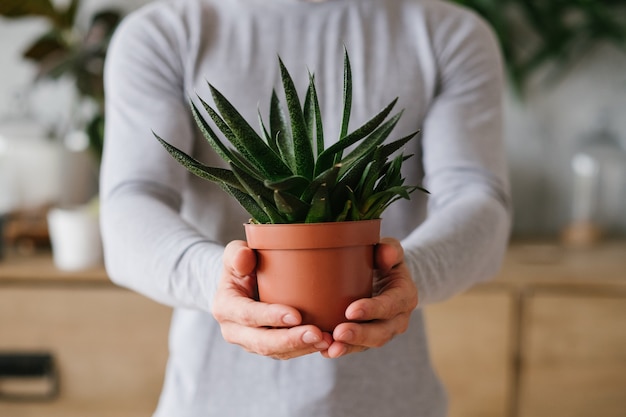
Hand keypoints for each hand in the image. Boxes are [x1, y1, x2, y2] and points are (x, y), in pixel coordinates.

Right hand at [211, 240, 330, 359]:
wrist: (242, 283)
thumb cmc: (242, 264)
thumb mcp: (235, 252)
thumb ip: (237, 253)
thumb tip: (244, 257)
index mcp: (225, 306)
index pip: (247, 315)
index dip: (270, 317)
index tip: (296, 315)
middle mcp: (234, 330)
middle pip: (262, 342)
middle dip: (290, 340)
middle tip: (318, 334)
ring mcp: (250, 342)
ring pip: (276, 352)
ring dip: (302, 348)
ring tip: (327, 341)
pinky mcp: (266, 347)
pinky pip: (286, 353)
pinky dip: (305, 349)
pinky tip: (325, 343)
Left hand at [322, 237, 417, 357]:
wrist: (386, 278)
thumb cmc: (384, 260)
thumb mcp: (390, 250)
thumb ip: (390, 249)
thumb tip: (385, 251)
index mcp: (405, 295)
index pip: (390, 305)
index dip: (372, 309)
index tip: (351, 310)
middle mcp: (397, 319)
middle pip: (381, 332)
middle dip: (360, 335)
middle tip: (338, 333)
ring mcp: (383, 331)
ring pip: (368, 345)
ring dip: (349, 347)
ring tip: (331, 349)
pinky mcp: (368, 338)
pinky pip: (357, 348)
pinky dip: (343, 349)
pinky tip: (326, 351)